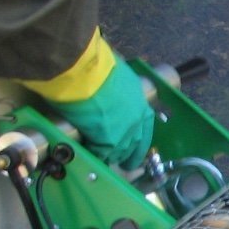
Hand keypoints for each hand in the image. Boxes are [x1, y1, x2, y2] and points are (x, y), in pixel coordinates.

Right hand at [19, 30, 155, 168]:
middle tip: (123, 162)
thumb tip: (109, 86)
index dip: (139, 139)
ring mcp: (124, 133)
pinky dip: (95, 156)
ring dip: (111, 156)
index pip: (145, 128)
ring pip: (119, 152)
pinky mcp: (106, 141)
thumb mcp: (116, 75)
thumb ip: (117, 87)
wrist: (83, 72)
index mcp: (141, 103)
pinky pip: (101, 154)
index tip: (136, 147)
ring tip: (104, 160)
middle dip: (128, 154)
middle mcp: (137, 120)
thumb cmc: (96, 66)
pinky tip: (90, 156)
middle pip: (135, 144)